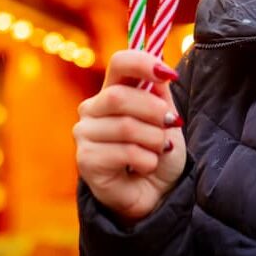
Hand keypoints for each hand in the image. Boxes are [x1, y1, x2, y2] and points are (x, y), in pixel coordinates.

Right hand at [75, 50, 186, 221]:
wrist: (156, 192)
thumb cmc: (158, 152)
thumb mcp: (166, 118)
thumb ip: (160, 93)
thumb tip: (162, 72)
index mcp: (113, 90)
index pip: (120, 63)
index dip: (143, 63)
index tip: (168, 75)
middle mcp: (92, 108)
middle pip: (120, 96)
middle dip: (154, 112)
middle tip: (170, 125)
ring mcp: (85, 134)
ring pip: (126, 127)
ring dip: (154, 140)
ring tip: (158, 150)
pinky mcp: (85, 160)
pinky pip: (124, 153)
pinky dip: (146, 161)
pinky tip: (145, 167)